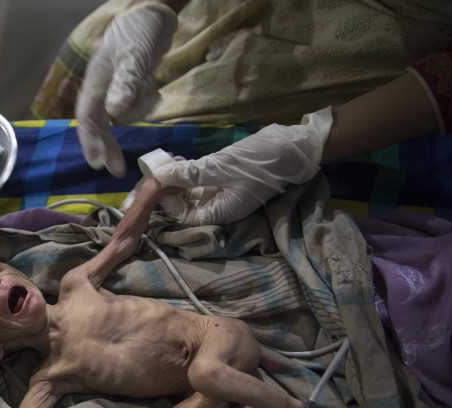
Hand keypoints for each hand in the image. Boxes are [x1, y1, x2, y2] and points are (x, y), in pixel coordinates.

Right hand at [76, 2, 177, 177]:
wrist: (154, 15)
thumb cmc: (139, 33)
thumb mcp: (134, 57)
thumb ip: (124, 85)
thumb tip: (115, 115)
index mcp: (95, 83)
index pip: (87, 118)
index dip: (91, 141)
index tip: (97, 163)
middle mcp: (101, 89)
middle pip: (99, 125)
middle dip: (107, 146)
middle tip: (116, 170)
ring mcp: (115, 90)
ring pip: (122, 115)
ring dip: (139, 109)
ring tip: (150, 87)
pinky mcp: (129, 88)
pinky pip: (135, 106)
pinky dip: (145, 101)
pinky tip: (152, 85)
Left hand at [138, 107, 333, 224]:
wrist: (295, 146)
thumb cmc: (260, 161)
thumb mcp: (222, 167)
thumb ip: (191, 174)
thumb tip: (161, 176)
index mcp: (222, 213)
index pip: (186, 216)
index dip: (169, 203)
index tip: (157, 183)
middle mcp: (222, 207)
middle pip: (188, 205)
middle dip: (171, 189)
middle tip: (160, 169)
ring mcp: (226, 193)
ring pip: (194, 192)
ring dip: (180, 179)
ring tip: (170, 161)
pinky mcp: (228, 179)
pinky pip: (204, 181)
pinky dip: (192, 173)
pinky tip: (182, 160)